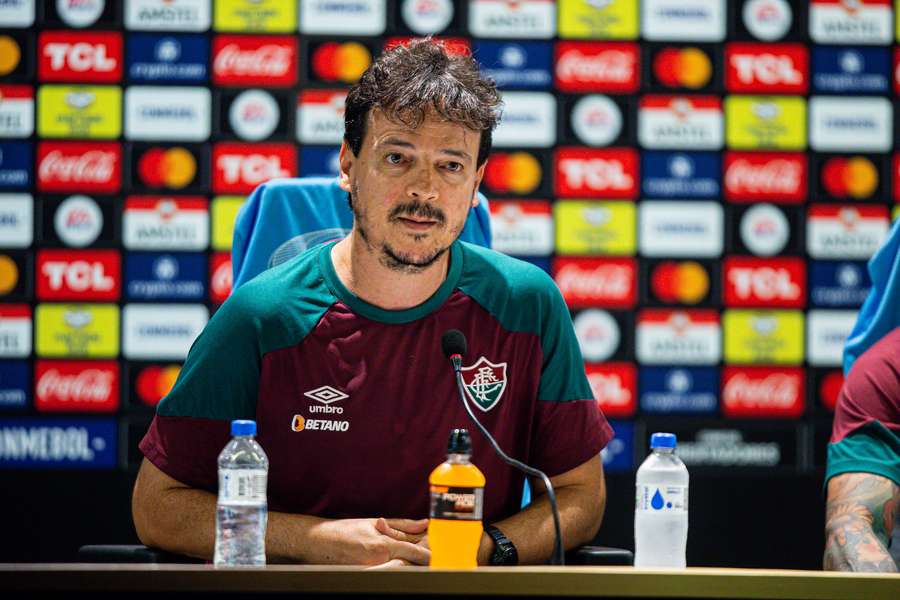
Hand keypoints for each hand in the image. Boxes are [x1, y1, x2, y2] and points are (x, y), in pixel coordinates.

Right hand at [308, 518, 429, 565]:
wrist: (318, 543)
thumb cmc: (344, 530)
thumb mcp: (373, 522)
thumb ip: (402, 525)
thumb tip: (423, 524)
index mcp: (382, 544)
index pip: (413, 551)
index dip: (428, 553)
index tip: (439, 554)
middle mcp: (378, 560)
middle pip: (409, 563)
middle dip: (421, 559)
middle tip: (432, 553)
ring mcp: (372, 571)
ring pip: (400, 569)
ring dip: (409, 563)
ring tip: (417, 557)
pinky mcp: (366, 577)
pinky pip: (387, 573)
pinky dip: (396, 567)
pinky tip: (399, 562)